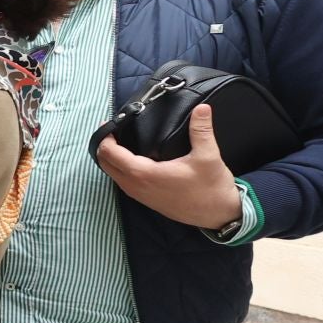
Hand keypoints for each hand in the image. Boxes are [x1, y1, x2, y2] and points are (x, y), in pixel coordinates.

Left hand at [95, 105, 242, 229]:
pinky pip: (122, 182)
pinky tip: (130, 159)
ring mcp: (139, 195)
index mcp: (145, 174)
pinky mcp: (145, 200)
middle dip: (103, 146)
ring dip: (110, 158)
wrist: (219, 215)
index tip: (107, 123)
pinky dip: (119, 169)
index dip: (104, 137)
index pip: (110, 154)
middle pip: (105, 164)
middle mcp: (136, 186)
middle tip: (110, 129)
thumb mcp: (208, 156)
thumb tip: (202, 107)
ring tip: (118, 141)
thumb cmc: (212, 188)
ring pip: (112, 174)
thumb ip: (201, 130)